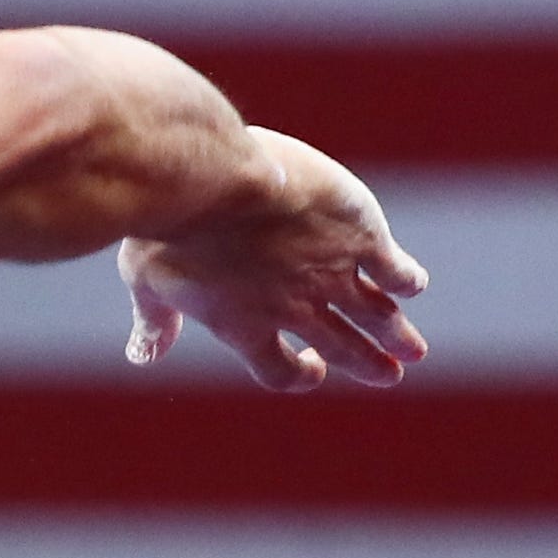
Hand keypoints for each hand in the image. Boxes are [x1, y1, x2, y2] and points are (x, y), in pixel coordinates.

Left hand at [118, 127, 430, 390]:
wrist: (210, 183)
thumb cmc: (166, 229)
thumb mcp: (146, 279)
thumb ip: (154, 320)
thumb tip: (142, 356)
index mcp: (246, 325)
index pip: (281, 371)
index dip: (300, 374)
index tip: (314, 369)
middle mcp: (295, 308)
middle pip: (342, 349)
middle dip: (367, 363)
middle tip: (390, 374)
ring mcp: (331, 273)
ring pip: (376, 315)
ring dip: (396, 334)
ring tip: (414, 350)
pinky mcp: (359, 235)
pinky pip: (395, 267)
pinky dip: (407, 279)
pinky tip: (412, 283)